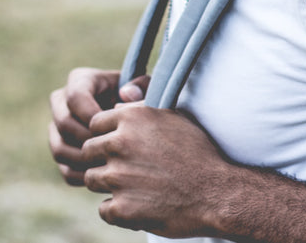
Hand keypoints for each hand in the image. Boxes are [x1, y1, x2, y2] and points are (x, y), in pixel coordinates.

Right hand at [48, 67, 149, 185]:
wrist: (139, 121)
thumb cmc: (145, 100)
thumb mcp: (149, 88)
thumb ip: (142, 87)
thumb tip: (126, 93)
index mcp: (81, 80)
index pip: (75, 97)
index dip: (92, 114)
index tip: (114, 127)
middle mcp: (62, 102)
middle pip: (63, 123)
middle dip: (89, 140)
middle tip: (112, 150)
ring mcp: (58, 128)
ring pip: (60, 148)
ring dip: (85, 161)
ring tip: (110, 165)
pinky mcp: (62, 151)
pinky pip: (65, 168)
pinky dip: (84, 176)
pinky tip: (107, 178)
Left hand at [81, 104, 232, 237]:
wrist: (217, 192)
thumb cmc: (198, 152)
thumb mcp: (175, 118)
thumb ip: (142, 107)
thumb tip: (120, 94)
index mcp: (132, 118)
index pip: (95, 124)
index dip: (107, 136)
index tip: (123, 146)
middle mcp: (120, 144)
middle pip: (88, 151)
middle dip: (104, 159)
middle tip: (129, 168)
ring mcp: (118, 177)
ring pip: (92, 179)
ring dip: (109, 184)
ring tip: (136, 186)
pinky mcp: (121, 207)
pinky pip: (103, 209)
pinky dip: (119, 210)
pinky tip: (140, 205)